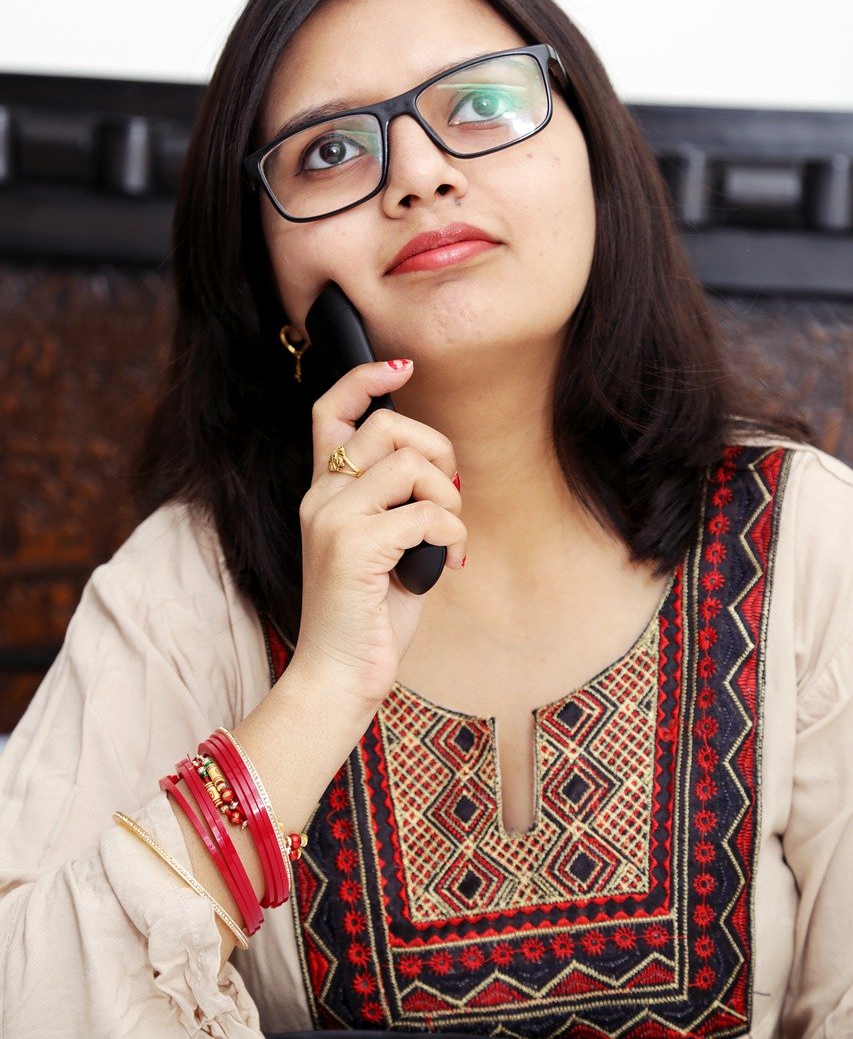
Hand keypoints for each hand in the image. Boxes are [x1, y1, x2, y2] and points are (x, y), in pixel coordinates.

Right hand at [288, 359, 465, 713]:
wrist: (337, 675)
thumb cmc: (367, 614)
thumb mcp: (381, 545)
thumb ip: (396, 501)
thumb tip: (442, 469)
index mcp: (324, 493)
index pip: (329, 410)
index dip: (365, 378)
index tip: (402, 366)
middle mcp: (321, 497)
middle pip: (389, 427)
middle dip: (438, 452)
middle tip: (449, 498)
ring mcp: (334, 520)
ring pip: (410, 463)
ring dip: (448, 497)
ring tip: (448, 535)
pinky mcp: (354, 548)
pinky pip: (427, 514)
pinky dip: (453, 536)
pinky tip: (449, 564)